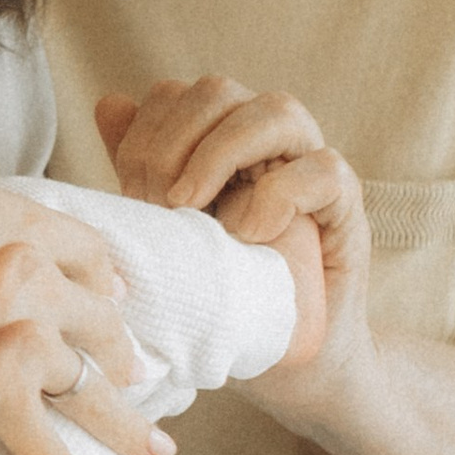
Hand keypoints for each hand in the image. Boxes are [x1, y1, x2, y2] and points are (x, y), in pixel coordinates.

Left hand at [96, 77, 371, 422]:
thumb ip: (141, 168)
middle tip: (160, 205)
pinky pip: (324, 169)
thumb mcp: (166, 232)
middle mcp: (266, 144)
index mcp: (218, 142)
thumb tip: (110, 103)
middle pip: (218, 91)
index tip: (132, 195)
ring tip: (192, 207)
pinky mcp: (344, 209)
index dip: (145, 133)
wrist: (280, 363)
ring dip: (220, 153)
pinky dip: (278, 196)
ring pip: (278, 110)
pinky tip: (246, 234)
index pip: (176, 94)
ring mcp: (308, 170)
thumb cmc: (219, 298)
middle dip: (173, 143)